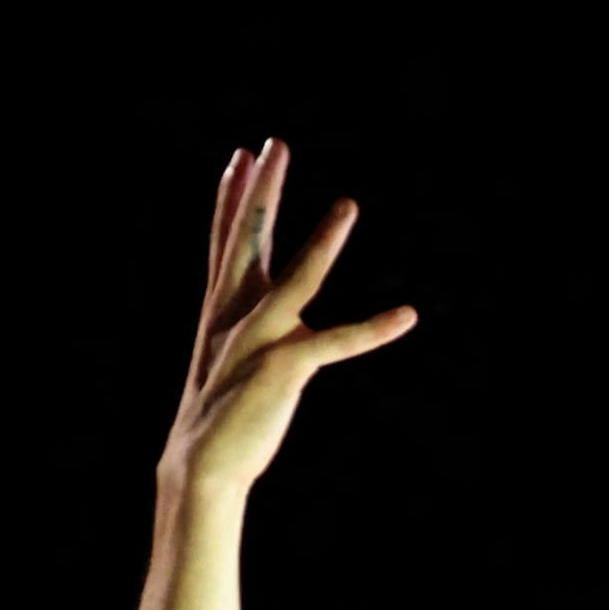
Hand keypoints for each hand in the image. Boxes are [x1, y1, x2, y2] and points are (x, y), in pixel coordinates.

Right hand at [161, 142, 412, 498]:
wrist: (201, 466)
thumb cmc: (223, 415)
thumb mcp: (230, 359)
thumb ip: (247, 326)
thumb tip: (265, 312)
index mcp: (220, 310)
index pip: (227, 242)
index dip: (233, 198)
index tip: (240, 158)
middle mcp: (234, 315)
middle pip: (249, 240)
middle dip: (262, 190)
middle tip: (273, 144)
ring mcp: (258, 339)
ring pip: (297, 278)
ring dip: (324, 241)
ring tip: (349, 204)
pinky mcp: (284, 368)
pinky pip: (336, 343)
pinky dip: (373, 330)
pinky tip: (406, 314)